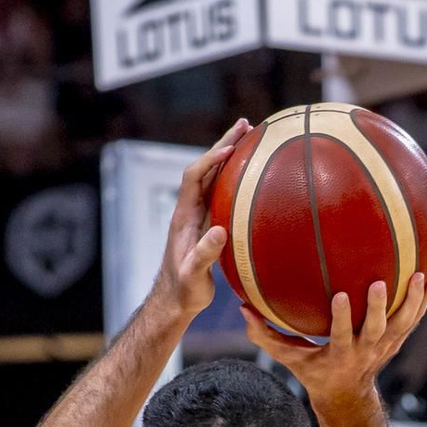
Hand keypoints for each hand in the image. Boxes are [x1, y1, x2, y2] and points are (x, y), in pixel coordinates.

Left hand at [150, 118, 250, 327]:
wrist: (174, 302)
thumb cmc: (183, 291)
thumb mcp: (194, 276)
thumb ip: (204, 255)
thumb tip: (220, 231)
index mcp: (184, 217)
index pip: (194, 177)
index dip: (210, 160)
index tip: (231, 149)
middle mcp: (190, 210)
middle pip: (205, 168)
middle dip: (224, 145)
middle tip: (246, 124)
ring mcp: (199, 216)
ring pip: (214, 177)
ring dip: (231, 157)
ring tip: (252, 137)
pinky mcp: (208, 224)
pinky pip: (222, 192)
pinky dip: (235, 177)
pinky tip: (252, 173)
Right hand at [243, 272, 426, 414]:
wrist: (346, 396)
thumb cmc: (313, 371)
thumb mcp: (289, 358)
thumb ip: (266, 337)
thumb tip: (242, 309)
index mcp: (341, 355)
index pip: (342, 336)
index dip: (343, 318)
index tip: (342, 296)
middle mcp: (366, 351)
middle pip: (377, 329)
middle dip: (380, 308)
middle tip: (381, 283)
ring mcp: (385, 346)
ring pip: (404, 323)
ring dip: (413, 301)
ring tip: (420, 275)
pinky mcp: (397, 340)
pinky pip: (416, 317)